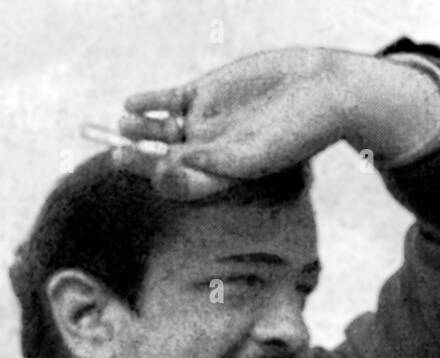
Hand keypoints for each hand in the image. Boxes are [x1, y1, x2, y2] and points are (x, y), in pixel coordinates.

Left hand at [114, 47, 349, 199]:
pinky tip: (130, 104)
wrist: (322, 91)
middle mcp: (207, 151)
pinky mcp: (206, 91)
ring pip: (161, 130)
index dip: (162, 181)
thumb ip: (218, 161)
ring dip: (141, 130)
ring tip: (122, 125)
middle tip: (118, 155)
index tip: (153, 171)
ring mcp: (204, 121)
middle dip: (139, 159)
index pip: (180, 186)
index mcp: (220, 177)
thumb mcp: (257, 153)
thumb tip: (178, 161)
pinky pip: (169, 100)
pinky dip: (150, 101)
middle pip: (162, 160)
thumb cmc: (297, 133)